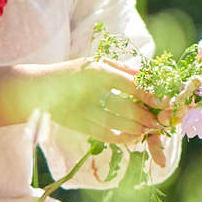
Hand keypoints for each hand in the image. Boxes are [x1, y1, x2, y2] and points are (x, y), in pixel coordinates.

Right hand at [14, 60, 160, 145]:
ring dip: (135, 129)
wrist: (36, 88)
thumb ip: (121, 69)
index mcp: (96, 70)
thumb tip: (147, 75)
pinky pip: (103, 135)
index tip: (164, 102)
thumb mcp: (95, 63)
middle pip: (124, 107)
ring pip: (115, 124)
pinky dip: (120, 138)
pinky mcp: (76, 124)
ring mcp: (81, 109)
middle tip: (160, 121)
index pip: (129, 84)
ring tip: (149, 130)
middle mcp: (88, 90)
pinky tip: (132, 138)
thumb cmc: (73, 73)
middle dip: (145, 117)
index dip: (149, 95)